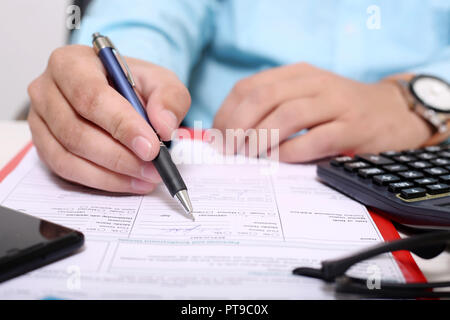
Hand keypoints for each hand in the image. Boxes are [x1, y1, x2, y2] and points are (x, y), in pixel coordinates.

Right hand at [28, 45, 190, 192]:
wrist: (117, 91)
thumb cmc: (132, 83)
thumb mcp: (160, 81)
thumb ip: (169, 97)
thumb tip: (164, 125)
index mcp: (72, 63)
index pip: (91, 96)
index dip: (122, 125)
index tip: (150, 147)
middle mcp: (47, 89)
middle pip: (76, 130)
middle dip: (120, 156)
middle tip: (153, 168)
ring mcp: (39, 120)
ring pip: (69, 155)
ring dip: (112, 174)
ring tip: (147, 177)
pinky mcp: (43, 146)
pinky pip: (66, 170)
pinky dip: (101, 181)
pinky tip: (129, 181)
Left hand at [213, 63, 432, 161]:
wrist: (392, 112)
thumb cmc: (339, 110)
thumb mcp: (305, 98)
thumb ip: (272, 109)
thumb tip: (229, 135)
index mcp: (297, 74)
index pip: (249, 87)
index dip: (227, 112)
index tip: (217, 136)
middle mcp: (315, 83)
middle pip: (264, 98)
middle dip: (238, 126)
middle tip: (228, 150)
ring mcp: (337, 104)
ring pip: (288, 115)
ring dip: (261, 138)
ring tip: (248, 155)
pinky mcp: (354, 128)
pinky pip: (316, 139)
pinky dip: (291, 152)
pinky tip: (278, 160)